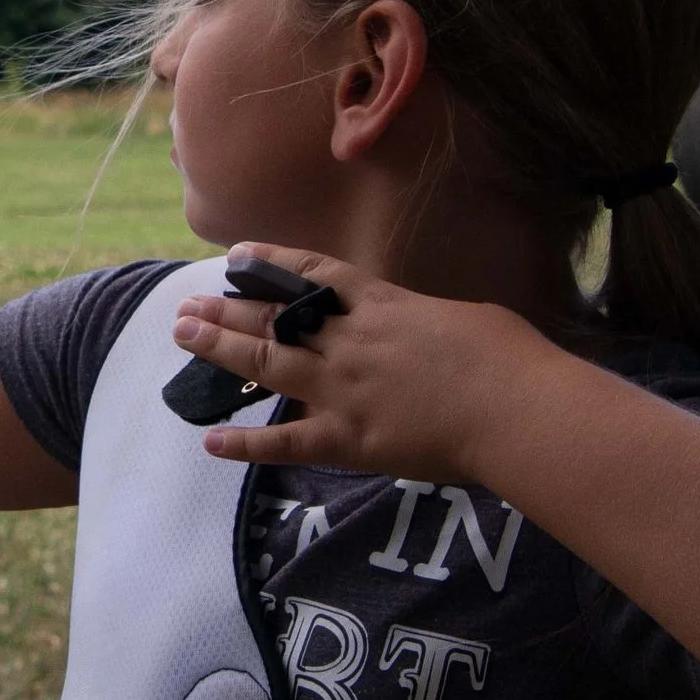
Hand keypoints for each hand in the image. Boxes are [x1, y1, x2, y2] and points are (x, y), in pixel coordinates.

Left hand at [169, 241, 544, 481]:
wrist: (517, 408)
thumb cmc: (510, 358)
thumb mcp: (466, 317)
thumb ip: (429, 320)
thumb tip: (425, 326)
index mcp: (384, 304)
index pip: (314, 276)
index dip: (271, 263)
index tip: (236, 255)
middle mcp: (352, 342)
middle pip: (276, 319)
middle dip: (227, 311)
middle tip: (186, 306)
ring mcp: (345, 390)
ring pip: (268, 365)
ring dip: (220, 350)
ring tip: (182, 336)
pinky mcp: (350, 440)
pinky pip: (287, 443)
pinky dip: (247, 444)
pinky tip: (211, 441)